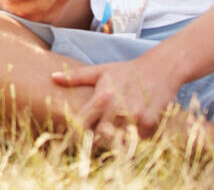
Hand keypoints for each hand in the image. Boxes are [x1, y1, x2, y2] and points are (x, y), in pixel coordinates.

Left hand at [52, 55, 182, 140]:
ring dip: (112, 144)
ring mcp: (135, 117)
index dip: (75, 133)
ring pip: (118, 141)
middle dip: (94, 142)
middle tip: (90, 144)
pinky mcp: (151, 123)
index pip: (82, 122)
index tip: (71, 139)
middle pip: (99, 137)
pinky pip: (137, 141)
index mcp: (102, 97)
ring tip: (108, 143)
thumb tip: (52, 77)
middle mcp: (117, 109)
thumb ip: (76, 77)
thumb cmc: (126, 71)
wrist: (160, 69)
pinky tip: (127, 138)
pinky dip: (131, 142)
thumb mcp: (100, 71)